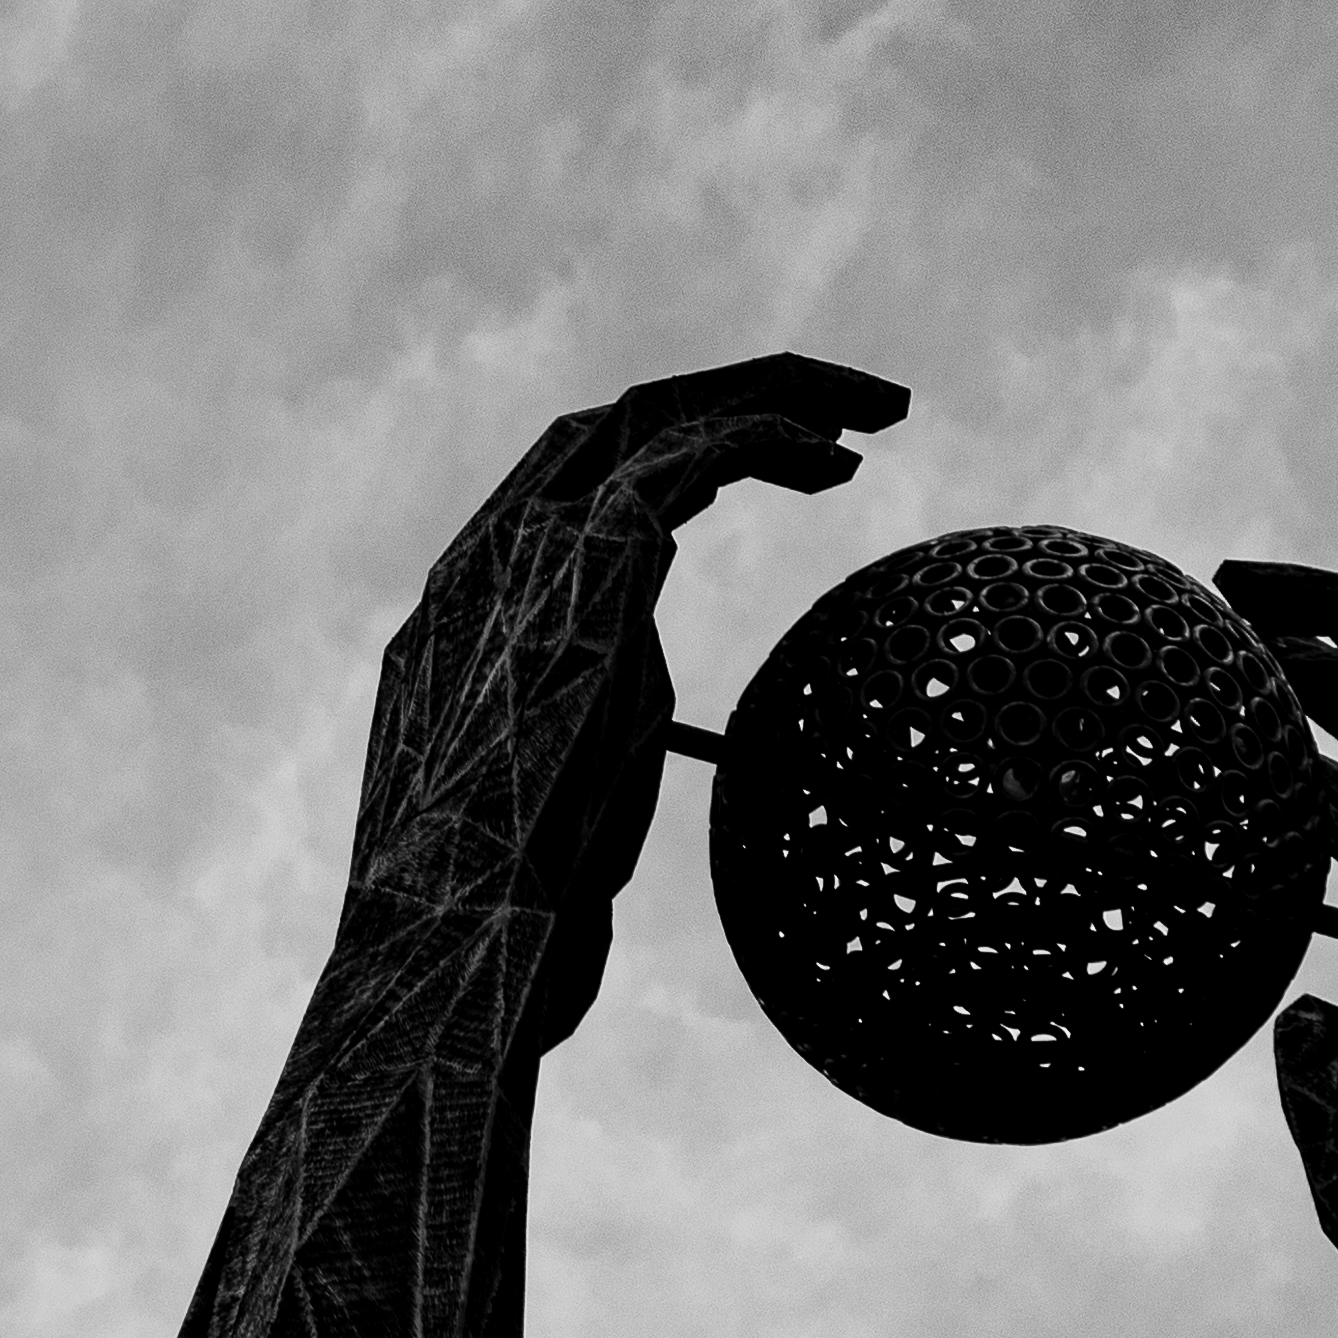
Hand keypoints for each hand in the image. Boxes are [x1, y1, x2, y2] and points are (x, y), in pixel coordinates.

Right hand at [347, 353, 907, 1053]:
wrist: (458, 947)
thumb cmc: (512, 906)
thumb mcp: (559, 788)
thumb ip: (600, 719)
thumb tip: (662, 718)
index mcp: (472, 597)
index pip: (579, 471)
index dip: (688, 443)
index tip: (794, 458)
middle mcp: (488, 553)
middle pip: (620, 418)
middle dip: (739, 390)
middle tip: (854, 412)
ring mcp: (528, 550)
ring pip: (657, 415)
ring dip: (777, 394)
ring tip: (879, 413)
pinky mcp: (588, 565)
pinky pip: (690, 461)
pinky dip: (769, 441)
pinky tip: (838, 463)